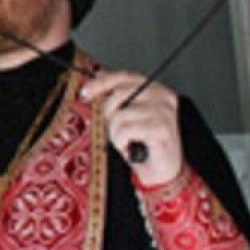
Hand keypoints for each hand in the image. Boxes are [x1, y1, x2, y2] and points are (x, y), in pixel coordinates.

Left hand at [80, 70, 183, 185]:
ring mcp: (164, 112)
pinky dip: (121, 142)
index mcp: (156, 89)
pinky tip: (132, 148)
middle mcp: (163, 97)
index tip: (85, 92)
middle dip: (109, 114)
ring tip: (127, 141)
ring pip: (119, 115)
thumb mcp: (127, 116)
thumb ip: (117, 97)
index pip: (125, 76)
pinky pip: (124, 130)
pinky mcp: (161, 129)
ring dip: (116, 133)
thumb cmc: (143, 144)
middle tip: (117, 130)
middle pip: (119, 94)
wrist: (161, 172)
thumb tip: (97, 79)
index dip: (102, 82)